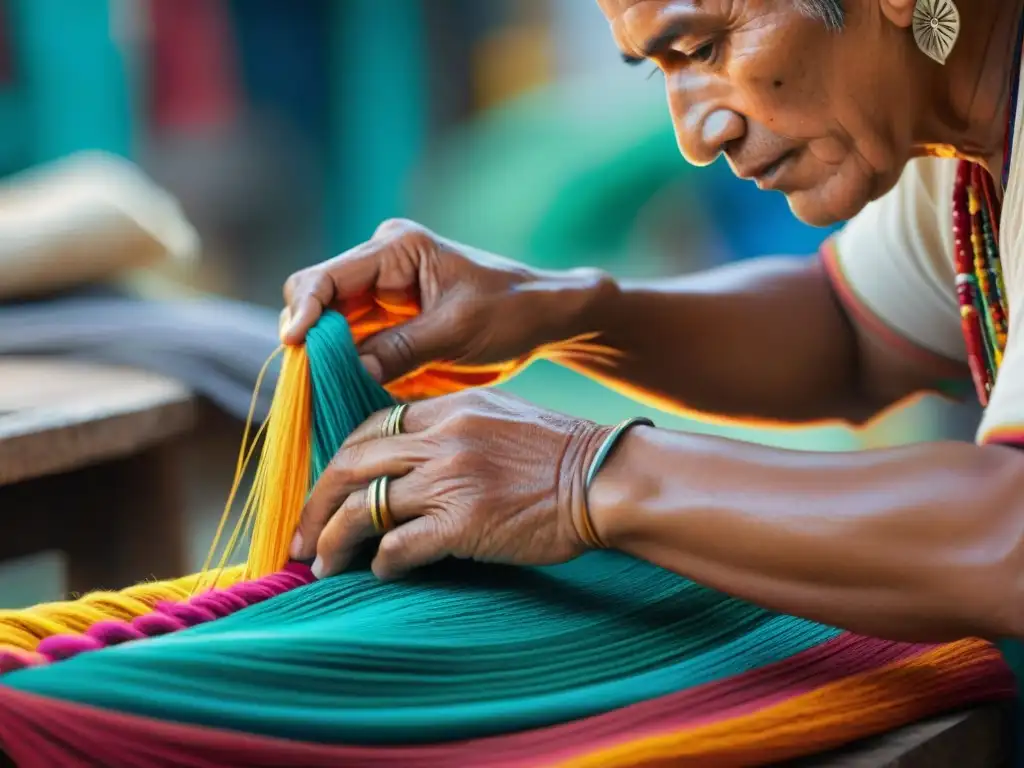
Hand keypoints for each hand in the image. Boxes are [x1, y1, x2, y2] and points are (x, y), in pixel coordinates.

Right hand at [282, 219, 612, 398]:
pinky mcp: (387, 328)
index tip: (295, 345)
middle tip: (303, 385)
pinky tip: (339, 397)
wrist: (542, 319)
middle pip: (318, 303)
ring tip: (316, 399)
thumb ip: (401, 348)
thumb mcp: (457, 330)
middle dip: (308, 342)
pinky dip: (344, 373)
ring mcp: (379, 299)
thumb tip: (346, 371)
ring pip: (329, 332)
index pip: (327, 276)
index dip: (305, 310)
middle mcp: (378, 268)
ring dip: (322, 364)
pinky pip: (352, 351)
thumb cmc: (510, 311)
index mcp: (395, 249)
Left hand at [289, 389, 614, 580]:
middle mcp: (441, 439)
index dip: (340, 460)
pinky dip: (380, 561)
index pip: (371, 428)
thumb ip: (455, 427)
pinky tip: (378, 571)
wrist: (604, 478)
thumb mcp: (502, 417)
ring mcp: (450, 479)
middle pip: (351, 464)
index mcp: (449, 409)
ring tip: (319, 564)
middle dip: (316, 503)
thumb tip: (415, 455)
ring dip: (333, 538)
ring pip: (363, 506)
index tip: (330, 488)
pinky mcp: (463, 524)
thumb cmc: (561, 452)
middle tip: (300, 536)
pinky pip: (399, 545)